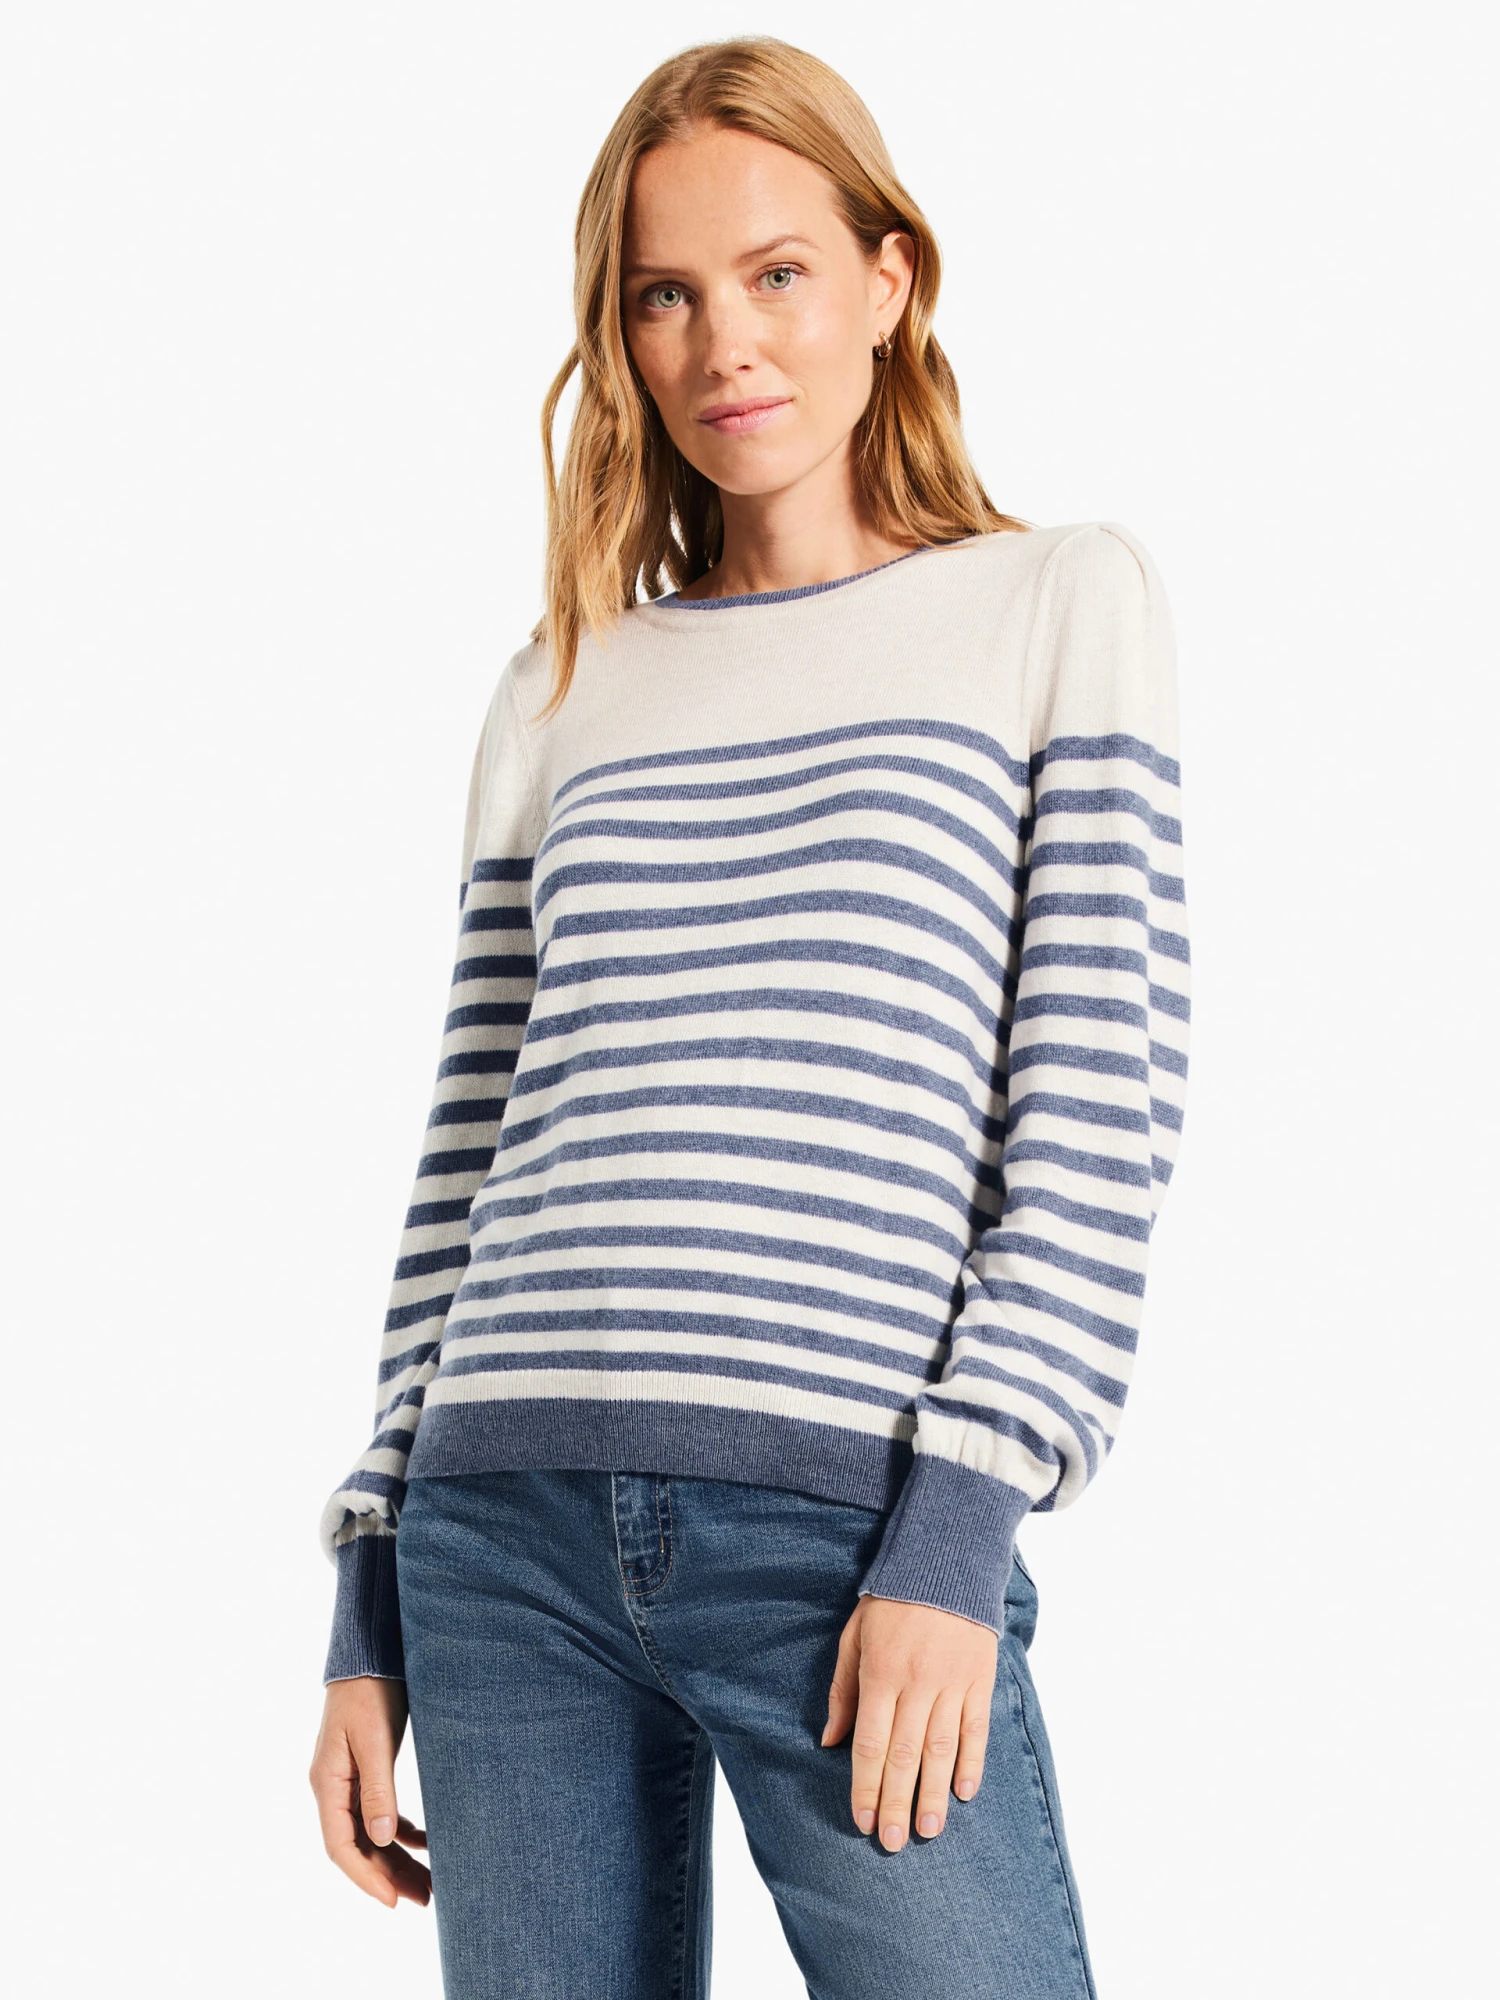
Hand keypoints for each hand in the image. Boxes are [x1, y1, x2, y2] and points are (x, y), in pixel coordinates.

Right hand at [309, 1675, 431, 1906]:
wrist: (369, 1653)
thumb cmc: (369, 1691)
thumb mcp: (374, 1739)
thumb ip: (378, 1788)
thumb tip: (383, 1839)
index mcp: (328, 1783)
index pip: (342, 1847)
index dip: (366, 1878)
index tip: (393, 1902)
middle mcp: (333, 1787)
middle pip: (358, 1847)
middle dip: (387, 1875)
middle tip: (424, 1898)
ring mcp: (348, 1779)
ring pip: (370, 1833)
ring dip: (396, 1858)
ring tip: (428, 1882)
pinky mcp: (365, 1769)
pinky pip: (379, 1812)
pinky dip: (400, 1831)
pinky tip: (423, 1842)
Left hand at [821, 1593, 997, 1850]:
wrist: (945, 1562)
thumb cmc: (891, 1601)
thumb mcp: (853, 1636)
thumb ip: (843, 1689)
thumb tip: (830, 1741)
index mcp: (880, 1673)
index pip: (869, 1743)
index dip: (863, 1786)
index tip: (861, 1820)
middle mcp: (916, 1684)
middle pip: (903, 1755)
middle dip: (895, 1803)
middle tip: (891, 1842)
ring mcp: (951, 1683)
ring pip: (941, 1750)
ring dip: (933, 1794)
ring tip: (928, 1832)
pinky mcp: (979, 1680)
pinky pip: (976, 1729)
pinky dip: (972, 1762)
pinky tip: (965, 1792)